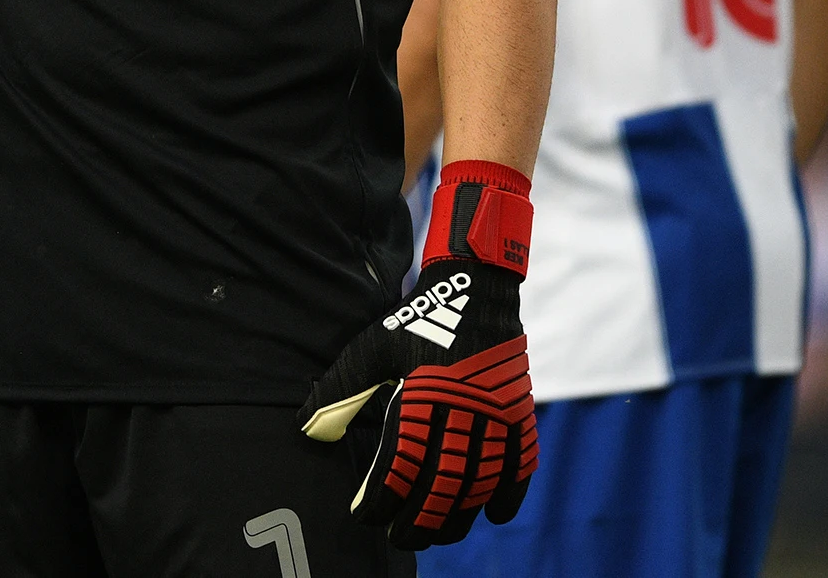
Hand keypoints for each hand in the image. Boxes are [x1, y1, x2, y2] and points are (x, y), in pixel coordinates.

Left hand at [299, 161, 537, 549]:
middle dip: (419, 518)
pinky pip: (521, 462)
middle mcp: (462, 409)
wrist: (475, 289)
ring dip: (459, 515)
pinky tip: (493, 515)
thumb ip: (340, 391)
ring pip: (480, 481)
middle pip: (442, 483)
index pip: (400, 463)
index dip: (382, 497)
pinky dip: (510, 493)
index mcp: (422, 395)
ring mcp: (497, 412)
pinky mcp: (519, 411)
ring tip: (438, 534)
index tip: (366, 515)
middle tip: (400, 538)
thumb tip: (307, 430)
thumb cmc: (417, 321)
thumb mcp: (370, 349)